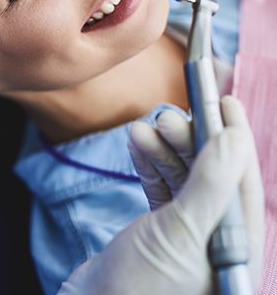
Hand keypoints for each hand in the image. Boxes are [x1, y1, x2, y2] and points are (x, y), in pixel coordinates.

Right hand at [58, 96, 263, 294]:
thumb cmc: (140, 287)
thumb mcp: (180, 232)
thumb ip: (211, 185)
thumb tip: (237, 138)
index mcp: (236, 249)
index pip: (243, 182)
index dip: (234, 139)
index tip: (223, 102)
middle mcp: (216, 240)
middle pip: (210, 176)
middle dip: (188, 142)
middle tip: (167, 115)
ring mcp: (186, 235)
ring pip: (182, 179)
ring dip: (163, 150)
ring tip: (142, 128)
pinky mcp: (159, 231)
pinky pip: (161, 188)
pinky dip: (148, 165)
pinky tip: (136, 143)